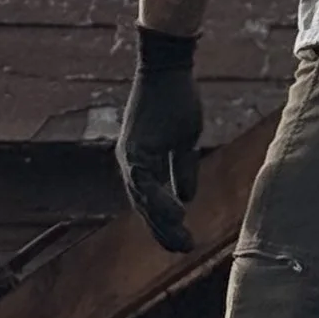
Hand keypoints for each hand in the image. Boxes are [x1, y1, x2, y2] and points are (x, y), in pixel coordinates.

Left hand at [119, 34, 202, 251]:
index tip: (183, 241)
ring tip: (181, 240)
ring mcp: (131, 156)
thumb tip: (188, 198)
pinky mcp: (136, 147)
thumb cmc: (176, 99)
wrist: (168, 69)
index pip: (150, 201)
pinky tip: (177, 213)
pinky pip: (145, 181)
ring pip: (142, 198)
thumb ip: (181, 168)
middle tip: (185, 249)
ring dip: (162, 221)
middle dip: (163, 230)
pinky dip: (159, 199)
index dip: (164, 223)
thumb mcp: (184, 139)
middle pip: (143, 206)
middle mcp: (131, 163)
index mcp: (141, 163)